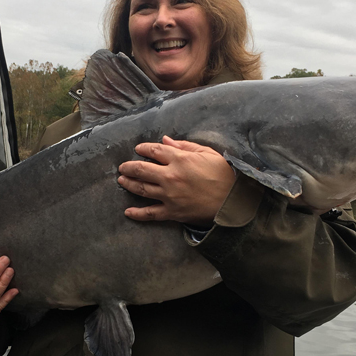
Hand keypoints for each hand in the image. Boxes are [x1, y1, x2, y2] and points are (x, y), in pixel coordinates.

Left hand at [117, 136, 235, 225]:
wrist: (233, 201)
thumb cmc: (223, 174)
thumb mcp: (207, 153)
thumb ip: (185, 146)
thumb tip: (165, 141)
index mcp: (180, 159)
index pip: (154, 151)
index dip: (143, 149)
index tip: (138, 149)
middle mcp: (170, 176)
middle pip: (141, 169)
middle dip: (129, 167)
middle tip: (123, 167)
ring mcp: (169, 196)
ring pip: (141, 189)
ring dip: (129, 184)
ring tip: (122, 180)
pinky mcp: (172, 212)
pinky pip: (150, 214)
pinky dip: (137, 214)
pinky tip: (128, 212)